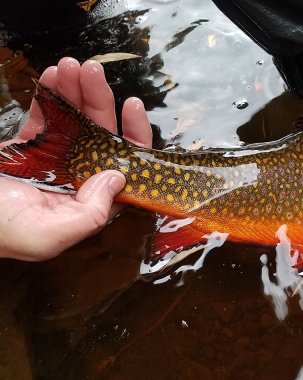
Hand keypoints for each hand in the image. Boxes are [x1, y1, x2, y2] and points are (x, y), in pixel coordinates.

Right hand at [0, 57, 151, 260]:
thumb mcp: (48, 236)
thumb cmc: (1, 231)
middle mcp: (79, 178)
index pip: (126, 166)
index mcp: (91, 201)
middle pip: (101, 133)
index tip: (131, 106)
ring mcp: (56, 160)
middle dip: (100, 99)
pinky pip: (47, 116)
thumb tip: (117, 179)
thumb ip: (90, 215)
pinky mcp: (31, 146)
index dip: (133, 135)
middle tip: (92, 71)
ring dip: (76, 90)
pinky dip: (51, 94)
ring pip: (76, 119)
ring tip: (70, 66)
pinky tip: (53, 75)